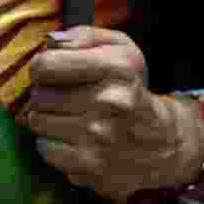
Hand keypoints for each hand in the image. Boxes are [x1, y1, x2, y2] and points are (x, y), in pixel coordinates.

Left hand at [26, 26, 203, 202]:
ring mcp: (99, 138)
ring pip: (38, 122)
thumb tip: (50, 43)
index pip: (46, 65)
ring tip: (69, 116)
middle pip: (39, 95)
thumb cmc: (132, 90)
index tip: (49, 71)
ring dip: (47, 119)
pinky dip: (52, 143)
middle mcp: (108, 103)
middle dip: (45, 93)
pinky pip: (45, 148)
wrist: (165, 143)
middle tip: (64, 97)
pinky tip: (72, 138)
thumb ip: (83, 37)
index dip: (41, 67)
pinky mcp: (91, 167)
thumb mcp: (121, 49)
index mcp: (115, 69)